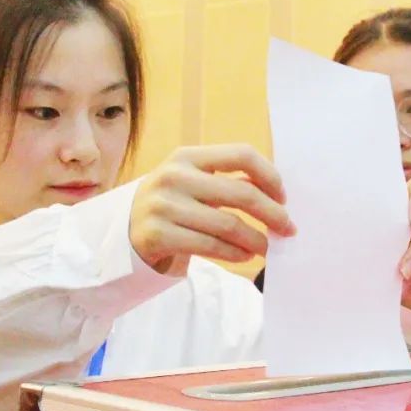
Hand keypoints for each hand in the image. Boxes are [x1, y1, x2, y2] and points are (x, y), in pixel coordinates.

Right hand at [130, 144, 294, 272]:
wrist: (122, 230)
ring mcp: (164, 206)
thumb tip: (276, 198)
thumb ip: (225, 182)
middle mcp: (174, 177)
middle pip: (242, 194)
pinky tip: (245, 255)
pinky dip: (236, 254)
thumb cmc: (170, 205)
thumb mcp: (190, 182)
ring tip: (266, 247)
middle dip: (273, 214)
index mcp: (187, 156)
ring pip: (229, 225)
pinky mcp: (159, 235)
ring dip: (256, 240)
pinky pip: (211, 246)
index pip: (241, 155)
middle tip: (287, 228)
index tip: (283, 196)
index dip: (269, 176)